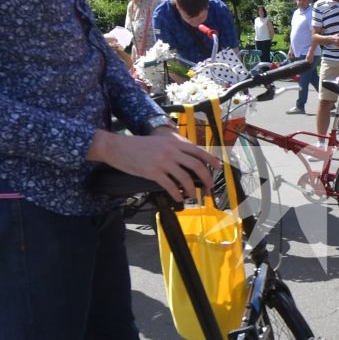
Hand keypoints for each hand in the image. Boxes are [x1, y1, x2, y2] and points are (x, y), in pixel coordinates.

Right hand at [96, 127, 219, 200]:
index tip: (219, 168)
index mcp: (175, 142)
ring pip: (185, 178)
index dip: (211, 160)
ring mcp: (163, 162)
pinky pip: (171, 186)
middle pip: (196, 166)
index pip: (198, 151)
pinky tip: (178, 198)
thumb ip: (175, 148)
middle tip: (209, 187)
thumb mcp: (160, 141)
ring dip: (192, 190)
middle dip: (207, 178)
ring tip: (194, 196)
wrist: (119, 148)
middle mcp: (172, 151)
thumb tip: (189, 160)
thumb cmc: (140, 146)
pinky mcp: (154, 172)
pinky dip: (177, 194)